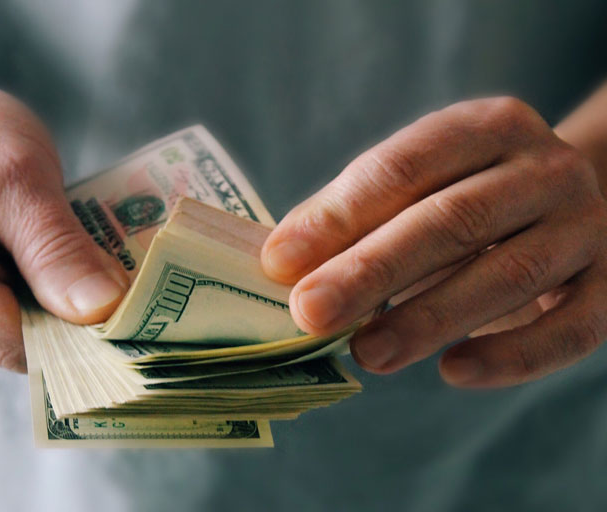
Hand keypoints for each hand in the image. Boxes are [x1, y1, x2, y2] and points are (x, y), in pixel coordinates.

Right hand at [0, 64, 127, 371]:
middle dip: (80, 314)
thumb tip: (103, 312)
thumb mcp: (15, 172)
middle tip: (135, 276)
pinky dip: (42, 285)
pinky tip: (59, 252)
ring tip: (92, 251)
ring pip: (21, 327)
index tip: (144, 314)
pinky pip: (8, 308)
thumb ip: (55, 246)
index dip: (86, 336)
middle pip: (24, 341)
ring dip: (62, 296)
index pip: (22, 347)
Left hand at [261, 97, 606, 387]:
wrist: (575, 209)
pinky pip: (569, 329)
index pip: (405, 166)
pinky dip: (510, 356)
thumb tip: (281, 260)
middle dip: (372, 271)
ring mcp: (588, 225)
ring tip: (366, 353)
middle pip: (453, 220)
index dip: (339, 215)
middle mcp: (546, 169)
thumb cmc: (469, 201)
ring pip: (506, 274)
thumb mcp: (417, 188)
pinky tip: (453, 372)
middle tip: (311, 313)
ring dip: (428, 318)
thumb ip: (353, 216)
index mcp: (487, 127)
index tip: (281, 262)